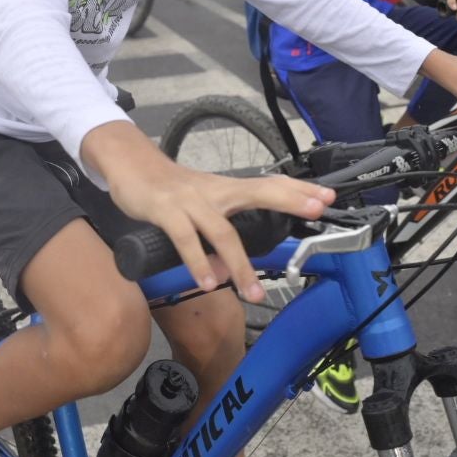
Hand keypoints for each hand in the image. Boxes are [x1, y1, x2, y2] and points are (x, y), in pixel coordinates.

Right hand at [82, 122, 333, 301]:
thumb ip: (215, 241)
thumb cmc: (168, 189)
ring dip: (240, 264)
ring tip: (253, 292)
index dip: (298, 190)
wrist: (130, 164)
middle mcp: (214, 191)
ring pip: (223, 231)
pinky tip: (207, 281)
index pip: (269, 185)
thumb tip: (227, 273)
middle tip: (316, 209)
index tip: (326, 197)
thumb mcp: (199, 206)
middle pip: (258, 191)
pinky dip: (198, 262)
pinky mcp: (166, 209)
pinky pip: (186, 238)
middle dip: (289, 199)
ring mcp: (191, 200)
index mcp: (226, 189)